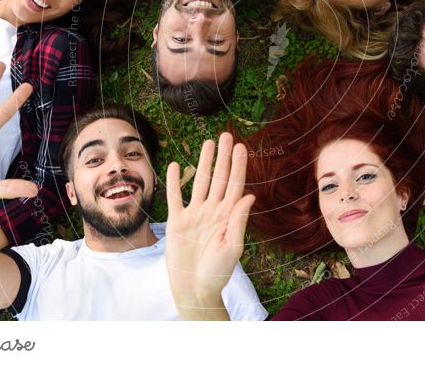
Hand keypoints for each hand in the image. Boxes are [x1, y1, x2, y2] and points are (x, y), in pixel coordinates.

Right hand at [165, 133, 253, 318]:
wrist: (194, 290)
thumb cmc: (218, 273)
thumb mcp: (233, 247)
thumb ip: (239, 220)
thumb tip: (250, 196)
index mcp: (228, 216)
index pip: (234, 185)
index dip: (238, 166)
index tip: (241, 147)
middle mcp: (212, 211)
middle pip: (218, 178)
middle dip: (223, 157)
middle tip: (226, 135)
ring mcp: (194, 215)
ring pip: (199, 183)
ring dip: (204, 163)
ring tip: (208, 143)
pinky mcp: (177, 222)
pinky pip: (175, 197)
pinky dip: (175, 182)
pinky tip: (177, 165)